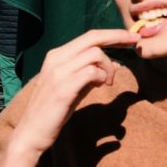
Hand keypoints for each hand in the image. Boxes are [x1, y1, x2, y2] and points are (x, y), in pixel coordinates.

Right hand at [10, 29, 138, 156]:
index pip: (89, 36)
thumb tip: (116, 65)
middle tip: (134, 43)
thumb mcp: (75, 87)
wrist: (32, 131)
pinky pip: (91, 72)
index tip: (130, 38)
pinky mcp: (63, 88)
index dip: (112, 34)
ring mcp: (58, 72)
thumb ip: (92, 74)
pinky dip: (101, 77)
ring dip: (108, 67)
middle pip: (92, 38)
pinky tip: (101, 87)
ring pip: (94, 54)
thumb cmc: (54, 110)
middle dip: (117, 37)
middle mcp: (56, 58)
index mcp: (57, 55)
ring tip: (108, 83)